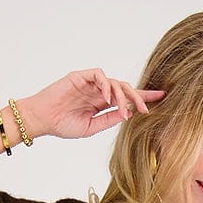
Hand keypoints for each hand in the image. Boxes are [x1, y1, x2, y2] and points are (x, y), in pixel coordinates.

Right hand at [22, 69, 166, 139]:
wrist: (42, 120)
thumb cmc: (62, 125)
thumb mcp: (91, 127)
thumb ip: (108, 120)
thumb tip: (127, 115)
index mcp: (101, 104)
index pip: (126, 99)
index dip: (143, 98)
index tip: (161, 99)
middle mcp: (98, 91)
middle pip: (124, 88)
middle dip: (138, 97)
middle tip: (147, 109)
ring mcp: (90, 83)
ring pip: (114, 82)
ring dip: (123, 95)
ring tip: (126, 109)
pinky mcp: (80, 76)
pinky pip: (99, 75)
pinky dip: (106, 84)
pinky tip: (108, 97)